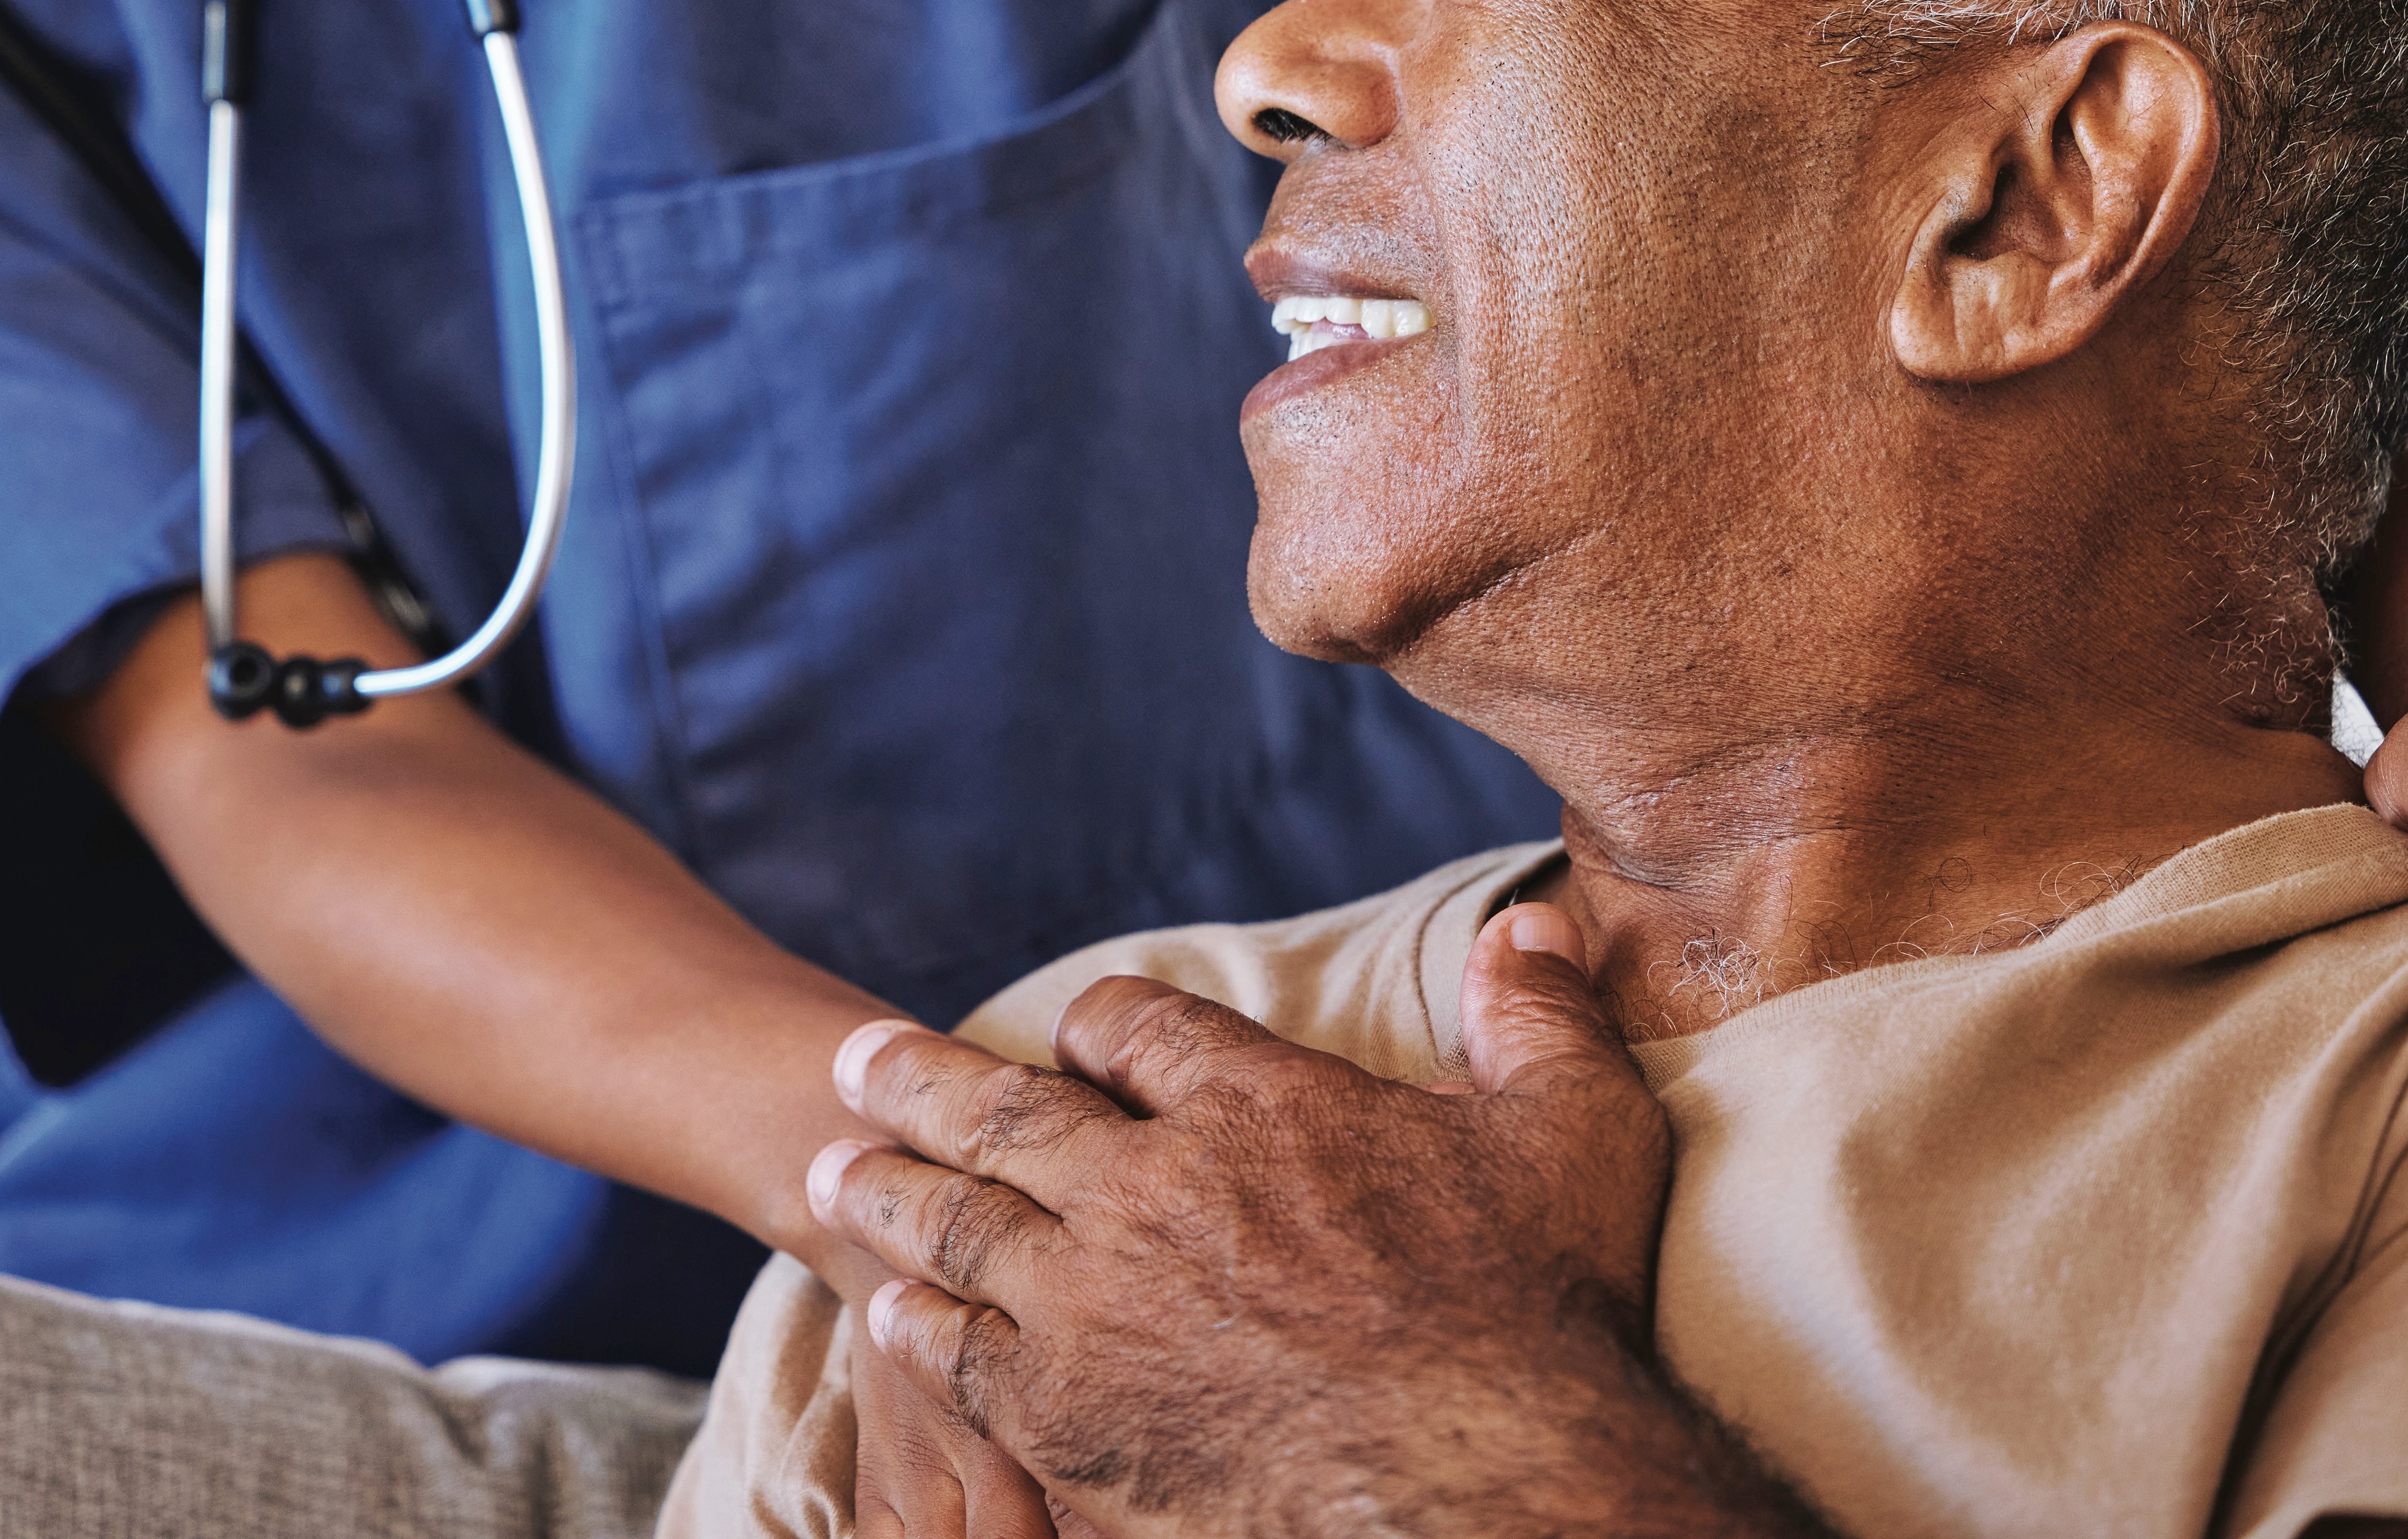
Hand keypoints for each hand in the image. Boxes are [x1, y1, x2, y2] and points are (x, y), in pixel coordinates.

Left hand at [806, 906, 1824, 1538]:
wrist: (1478, 1492)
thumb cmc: (1537, 1320)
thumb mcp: (1574, 1139)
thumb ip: (1543, 1023)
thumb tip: (1538, 926)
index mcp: (1255, 1106)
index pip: (1135, 1026)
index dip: (1099, 1025)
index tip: (1076, 1032)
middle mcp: (1150, 1186)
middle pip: (1005, 1110)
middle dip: (923, 1081)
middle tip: (858, 1060)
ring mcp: (1093, 1303)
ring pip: (957, 1221)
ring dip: (890, 1189)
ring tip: (833, 1166)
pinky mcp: (1065, 1414)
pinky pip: (962, 1351)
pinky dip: (919, 1324)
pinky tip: (888, 1313)